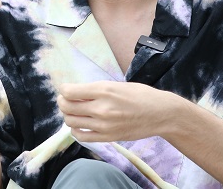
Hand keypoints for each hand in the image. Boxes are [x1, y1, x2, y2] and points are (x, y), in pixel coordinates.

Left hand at [57, 81, 176, 142]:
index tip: (66, 90)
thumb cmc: (140, 95)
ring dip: (68, 115)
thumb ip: (95, 89)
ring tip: (74, 111)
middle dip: (62, 102)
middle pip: (67, 106)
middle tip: (66, 100)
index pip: (69, 91)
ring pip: (71, 121)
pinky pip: (82, 136)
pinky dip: (76, 130)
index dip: (63, 90)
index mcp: (104, 90)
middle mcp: (102, 108)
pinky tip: (81, 124)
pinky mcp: (108, 137)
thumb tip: (73, 92)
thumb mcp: (116, 84)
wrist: (160, 114)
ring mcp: (104, 125)